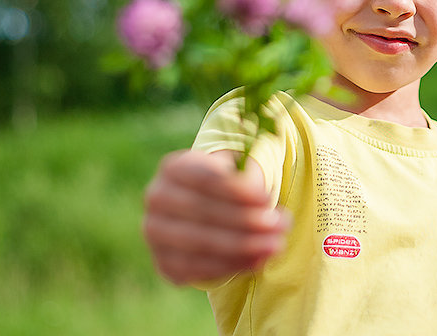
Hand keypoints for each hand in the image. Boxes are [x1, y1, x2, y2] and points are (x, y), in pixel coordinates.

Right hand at [142, 149, 289, 284]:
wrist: (204, 211)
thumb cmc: (226, 187)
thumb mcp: (237, 173)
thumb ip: (249, 182)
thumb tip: (264, 206)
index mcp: (174, 167)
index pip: (205, 179)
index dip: (238, 190)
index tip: (268, 199)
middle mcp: (157, 198)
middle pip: (203, 212)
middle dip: (246, 220)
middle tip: (280, 225)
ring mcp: (155, 233)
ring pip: (200, 242)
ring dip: (243, 246)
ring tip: (275, 245)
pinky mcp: (164, 263)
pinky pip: (197, 269)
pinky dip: (230, 266)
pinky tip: (258, 261)